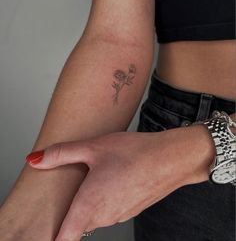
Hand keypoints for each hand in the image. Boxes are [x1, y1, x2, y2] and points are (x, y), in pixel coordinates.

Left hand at [26, 130, 189, 240]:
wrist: (171, 159)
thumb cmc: (134, 153)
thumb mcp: (93, 147)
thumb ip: (61, 154)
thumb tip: (35, 159)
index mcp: (89, 206)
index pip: (61, 239)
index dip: (51, 238)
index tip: (43, 234)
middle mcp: (103, 217)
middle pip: (77, 226)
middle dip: (69, 216)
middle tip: (68, 194)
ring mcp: (120, 215)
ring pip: (94, 217)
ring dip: (88, 206)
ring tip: (90, 183)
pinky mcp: (132, 210)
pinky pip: (110, 211)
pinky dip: (105, 201)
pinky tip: (111, 180)